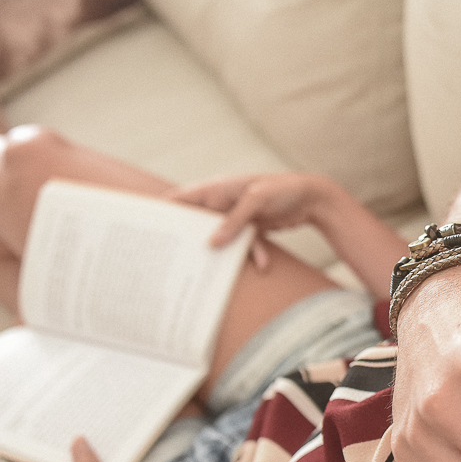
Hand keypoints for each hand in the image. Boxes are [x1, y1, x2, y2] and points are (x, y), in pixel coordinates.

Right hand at [167, 172, 337, 268]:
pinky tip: (262, 264)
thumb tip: (211, 244)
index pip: (181, 198)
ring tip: (216, 272)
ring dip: (226, 253)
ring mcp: (236, 216)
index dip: (162, 211)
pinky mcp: (251, 228)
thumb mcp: (256, 201)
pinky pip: (244, 245)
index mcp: (217, 189)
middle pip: (198, 224)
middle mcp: (223, 203)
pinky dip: (252, 254)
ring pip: (222, 238)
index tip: (145, 230)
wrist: (314, 197)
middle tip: (176, 262)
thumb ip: (233, 221)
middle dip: (192, 242)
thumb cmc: (283, 189)